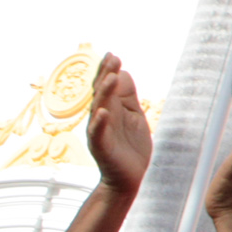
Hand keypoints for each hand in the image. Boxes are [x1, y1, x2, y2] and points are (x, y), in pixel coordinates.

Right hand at [84, 54, 150, 196]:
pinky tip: (103, 112)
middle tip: (112, 59)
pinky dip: (100, 123)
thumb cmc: (130, 146)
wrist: (130, 176)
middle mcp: (102, 118)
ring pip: (99, 109)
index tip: (112, 55)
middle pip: (101, 93)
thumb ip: (127, 96)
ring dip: (104, 93)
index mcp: (111, 109)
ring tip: (109, 78)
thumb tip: (122, 73)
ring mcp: (100, 132)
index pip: (106, 86)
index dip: (108, 71)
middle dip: (105, 75)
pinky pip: (98, 134)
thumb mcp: (133, 115)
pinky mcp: (102, 147)